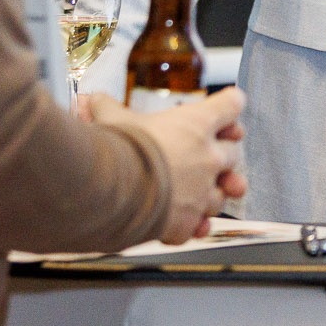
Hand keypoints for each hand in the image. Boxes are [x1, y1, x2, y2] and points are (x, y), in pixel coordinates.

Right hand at [85, 87, 249, 242]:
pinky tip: (184, 222)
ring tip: (193, 194)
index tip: (220, 113)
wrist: (109, 191)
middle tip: (206, 157)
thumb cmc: (118, 150)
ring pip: (222, 194)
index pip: (232, 104)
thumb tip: (92, 99)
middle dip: (222, 156)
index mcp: (197, 124)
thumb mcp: (113, 120)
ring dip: (210, 194)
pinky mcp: (188, 222)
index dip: (227, 107)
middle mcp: (208, 157)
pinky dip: (194, 225)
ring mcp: (202, 192)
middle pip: (233, 153)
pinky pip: (200, 225)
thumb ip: (107, 108)